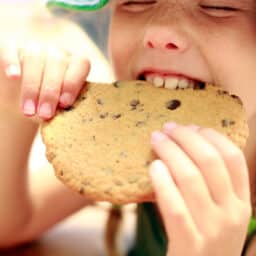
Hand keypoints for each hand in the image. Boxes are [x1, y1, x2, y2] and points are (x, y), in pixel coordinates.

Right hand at [0, 39, 89, 118]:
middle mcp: (57, 53)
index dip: (73, 83)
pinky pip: (10, 51)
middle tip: (45, 114)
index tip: (64, 103)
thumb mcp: (58, 108)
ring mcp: (34, 48)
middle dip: (50, 92)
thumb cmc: (48, 105)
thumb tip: (60, 113)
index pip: (81, 64)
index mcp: (74, 64)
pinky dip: (12, 63)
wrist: (25, 101)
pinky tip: (14, 77)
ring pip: (34, 59)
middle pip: (57, 64)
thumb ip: (62, 108)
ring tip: (29, 111)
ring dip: (32, 87)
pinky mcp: (11, 48)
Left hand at [149, 123, 250, 255]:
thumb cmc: (207, 239)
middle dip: (186, 137)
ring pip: (190, 178)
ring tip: (156, 139)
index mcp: (241, 203)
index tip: (192, 125)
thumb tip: (189, 146)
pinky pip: (174, 206)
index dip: (211, 136)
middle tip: (167, 127)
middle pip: (209, 161)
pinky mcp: (189, 244)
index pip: (233, 158)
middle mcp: (231, 214)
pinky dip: (163, 182)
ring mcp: (212, 230)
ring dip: (170, 152)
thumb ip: (214, 186)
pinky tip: (153, 166)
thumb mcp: (221, 213)